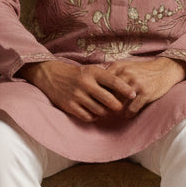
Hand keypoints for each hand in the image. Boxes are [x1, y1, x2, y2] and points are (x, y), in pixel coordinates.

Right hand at [17, 59, 136, 122]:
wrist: (51, 75)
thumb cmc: (77, 74)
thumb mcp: (91, 69)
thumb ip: (106, 77)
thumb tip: (126, 89)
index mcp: (92, 72)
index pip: (113, 81)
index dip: (125, 89)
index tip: (134, 95)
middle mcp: (85, 84)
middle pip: (109, 100)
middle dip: (117, 106)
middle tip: (120, 107)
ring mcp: (77, 96)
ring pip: (100, 110)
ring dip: (105, 112)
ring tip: (106, 109)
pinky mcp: (70, 106)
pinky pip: (88, 116)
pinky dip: (94, 116)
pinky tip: (95, 112)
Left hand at [104, 57, 185, 115]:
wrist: (165, 69)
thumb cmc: (142, 70)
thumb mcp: (126, 66)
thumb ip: (112, 74)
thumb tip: (96, 87)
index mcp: (119, 67)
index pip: (101, 83)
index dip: (98, 94)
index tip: (97, 102)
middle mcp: (126, 74)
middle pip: (108, 94)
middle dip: (106, 104)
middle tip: (105, 111)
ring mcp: (136, 83)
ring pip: (119, 102)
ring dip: (116, 110)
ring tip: (116, 113)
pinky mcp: (146, 93)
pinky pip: (132, 108)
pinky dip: (129, 113)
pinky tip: (129, 114)